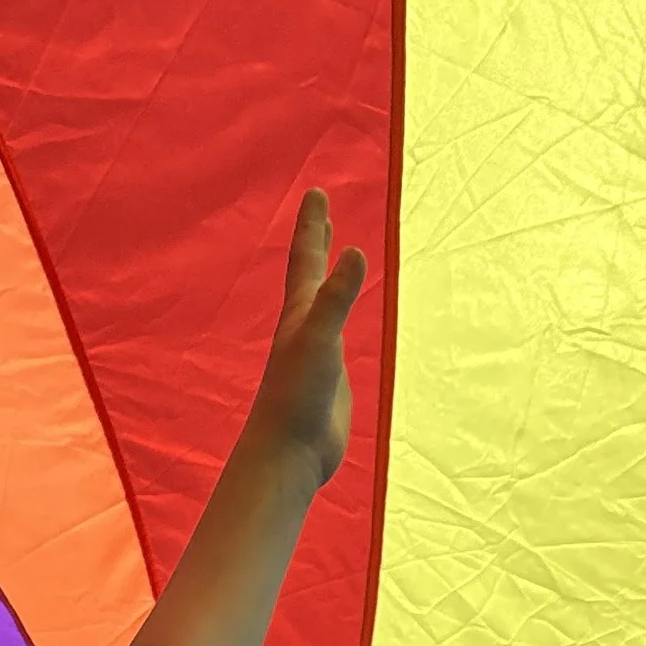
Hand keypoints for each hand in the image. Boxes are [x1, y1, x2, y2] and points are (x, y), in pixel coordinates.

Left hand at [252, 189, 364, 485]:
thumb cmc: (297, 397)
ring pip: (324, 305)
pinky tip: (341, 325)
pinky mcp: (328, 378)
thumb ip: (338, 298)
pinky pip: (338, 337)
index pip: (307, 258)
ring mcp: (316, 353)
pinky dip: (341, 321)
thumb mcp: (321, 339)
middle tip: (321, 212)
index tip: (316, 191)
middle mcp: (305, 328)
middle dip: (317, 241)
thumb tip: (356, 252)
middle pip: (312, 275)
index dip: (313, 225)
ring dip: (329, 280)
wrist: (289, 454)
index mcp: (299, 314)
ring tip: (335, 262)